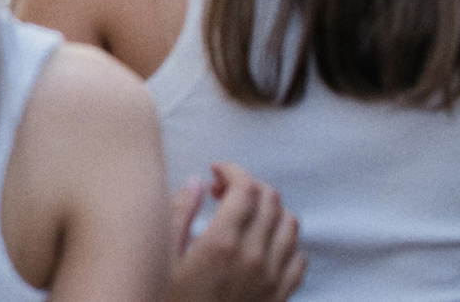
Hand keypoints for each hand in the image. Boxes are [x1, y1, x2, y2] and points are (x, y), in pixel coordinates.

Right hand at [169, 163, 303, 301]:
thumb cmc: (169, 297)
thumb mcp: (159, 256)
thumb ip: (178, 213)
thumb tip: (197, 183)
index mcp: (222, 243)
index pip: (246, 188)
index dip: (232, 170)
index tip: (215, 171)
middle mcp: (254, 257)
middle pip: (271, 200)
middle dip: (248, 185)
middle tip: (223, 191)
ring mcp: (272, 277)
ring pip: (290, 224)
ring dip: (269, 209)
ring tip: (244, 213)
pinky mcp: (280, 294)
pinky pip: (300, 257)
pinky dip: (285, 240)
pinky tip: (262, 241)